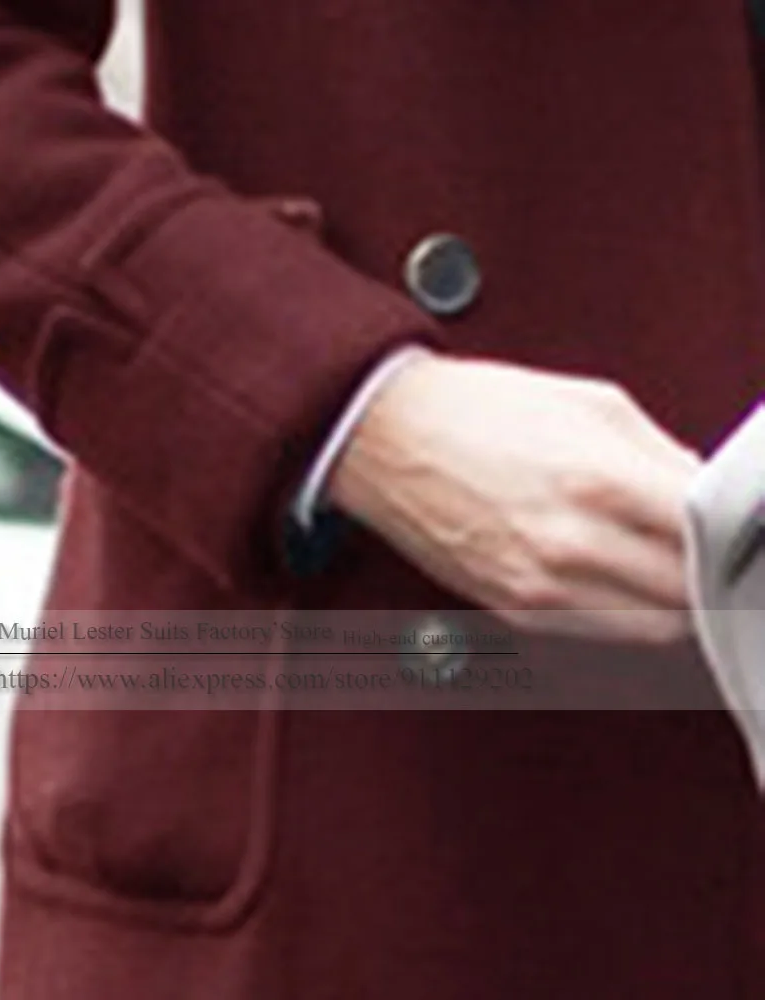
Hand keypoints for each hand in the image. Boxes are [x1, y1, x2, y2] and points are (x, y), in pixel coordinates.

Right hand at [327, 348, 701, 642]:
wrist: (385, 439)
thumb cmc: (473, 411)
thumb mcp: (588, 401)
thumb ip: (661, 449)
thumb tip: (699, 488)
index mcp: (598, 480)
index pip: (709, 535)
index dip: (731, 531)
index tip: (731, 523)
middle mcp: (570, 544)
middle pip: (689, 594)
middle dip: (705, 570)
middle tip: (700, 544)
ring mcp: (539, 586)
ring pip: (652, 628)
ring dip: (668, 599)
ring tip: (657, 562)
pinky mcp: (514, 609)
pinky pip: (599, 633)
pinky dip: (620, 612)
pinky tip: (610, 574)